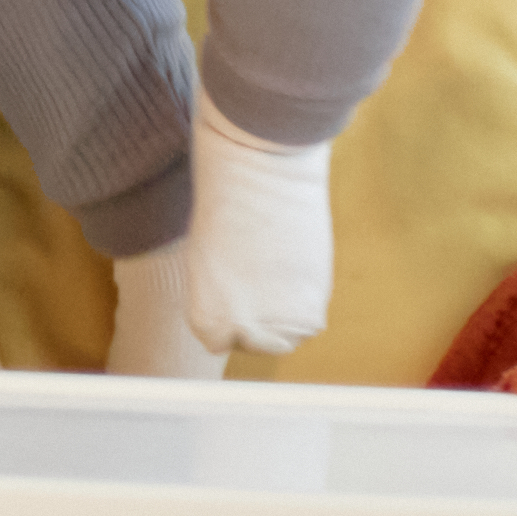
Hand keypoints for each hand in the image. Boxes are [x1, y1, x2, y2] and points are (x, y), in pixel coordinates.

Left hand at [178, 95, 336, 363]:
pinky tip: (297, 262)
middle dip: (266, 315)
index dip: (234, 310)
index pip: (222, 340)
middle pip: (259, 342)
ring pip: (289, 333)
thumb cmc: (228, 206)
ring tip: (281, 264)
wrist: (260, 173)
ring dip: (290, 308)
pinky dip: (310, 296)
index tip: (241, 281)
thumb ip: (228, 297)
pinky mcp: (311, 314)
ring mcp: (275, 327)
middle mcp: (237, 333)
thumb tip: (259, 313)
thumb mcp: (211, 261)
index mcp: (205, 319)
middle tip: (267, 272)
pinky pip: (311, 319)